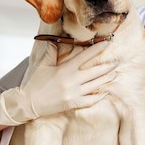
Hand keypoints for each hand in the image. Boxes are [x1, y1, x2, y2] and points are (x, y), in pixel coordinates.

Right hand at [0, 42, 115, 124]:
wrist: (28, 102)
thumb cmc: (35, 83)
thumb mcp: (42, 65)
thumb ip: (50, 52)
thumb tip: (54, 41)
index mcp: (66, 69)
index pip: (85, 56)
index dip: (97, 49)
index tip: (107, 43)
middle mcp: (72, 81)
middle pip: (95, 72)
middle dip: (107, 66)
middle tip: (117, 62)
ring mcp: (74, 93)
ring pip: (96, 85)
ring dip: (106, 79)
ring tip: (114, 75)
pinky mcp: (73, 104)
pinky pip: (90, 100)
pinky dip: (99, 97)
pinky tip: (105, 93)